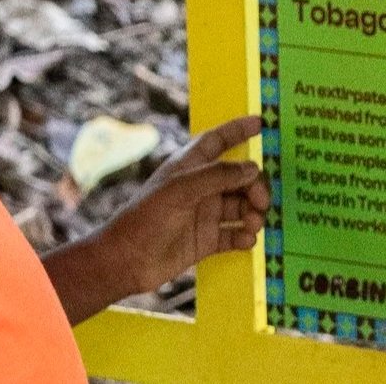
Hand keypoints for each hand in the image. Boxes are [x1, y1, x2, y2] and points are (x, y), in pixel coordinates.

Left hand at [43, 116, 268, 319]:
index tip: (261, 123)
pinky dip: (244, 236)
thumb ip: (219, 175)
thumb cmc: (146, 217)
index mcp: (191, 166)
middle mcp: (201, 187)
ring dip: (253, 213)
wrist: (124, 262)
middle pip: (239, 177)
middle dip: (255, 186)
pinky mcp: (206, 240)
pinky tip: (246, 241)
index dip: (238, 130)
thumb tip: (253, 168)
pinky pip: (233, 234)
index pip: (219, 141)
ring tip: (253, 225)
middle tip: (262, 202)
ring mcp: (205, 214)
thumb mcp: (181, 189)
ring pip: (240, 206)